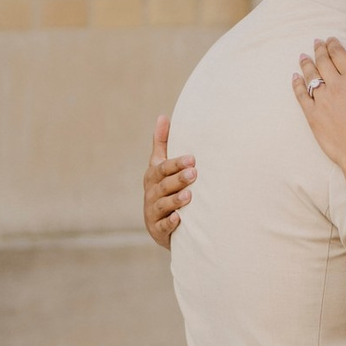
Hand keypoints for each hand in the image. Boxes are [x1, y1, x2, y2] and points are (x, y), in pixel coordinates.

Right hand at [144, 115, 194, 248]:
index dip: (176, 163)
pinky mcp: (157, 229)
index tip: (192, 158)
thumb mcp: (160, 166)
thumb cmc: (164, 188)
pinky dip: (170, 223)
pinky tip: (179, 219)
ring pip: (163, 205)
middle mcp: (151, 193)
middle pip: (163, 185)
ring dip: (175, 200)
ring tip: (189, 196)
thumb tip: (163, 116)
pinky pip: (162, 226)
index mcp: (153, 177)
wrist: (161, 223)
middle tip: (195, 173)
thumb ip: (161, 143)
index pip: (163, 168)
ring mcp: (153, 212)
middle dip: (178, 179)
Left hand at [293, 34, 345, 172]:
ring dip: (306, 63)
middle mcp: (336, 85)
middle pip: (323, 62)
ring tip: (303, 56)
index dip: (333, 45)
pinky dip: (297, 84)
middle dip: (319, 50)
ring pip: (311, 76)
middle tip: (316, 43)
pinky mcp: (313, 115)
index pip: (340, 55)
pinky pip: (301, 95)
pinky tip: (295, 78)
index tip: (330, 39)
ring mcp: (322, 100)